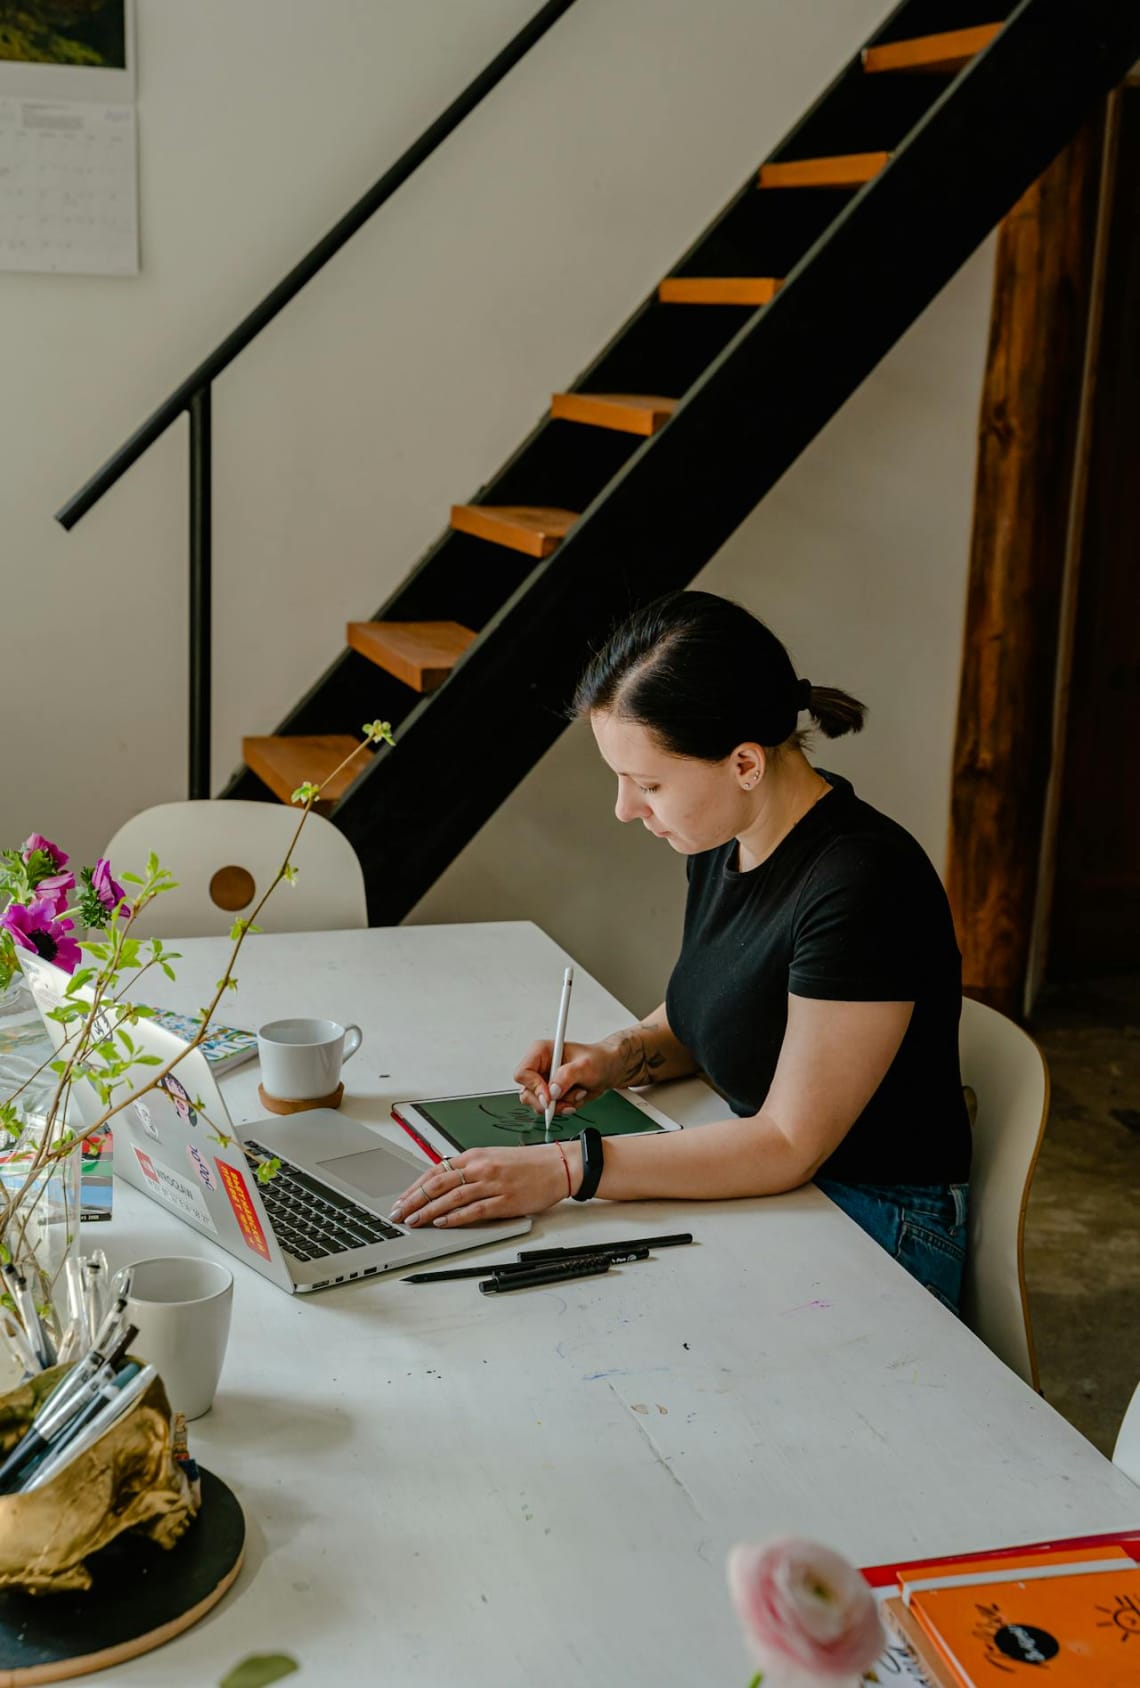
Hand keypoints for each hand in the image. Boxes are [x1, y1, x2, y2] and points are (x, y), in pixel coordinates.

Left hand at [388, 1143, 576, 1227]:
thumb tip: (442, 1185)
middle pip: (437, 1184)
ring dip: (429, 1211)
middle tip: (399, 1213)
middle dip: (414, 1200)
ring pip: (451, 1198)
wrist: (557, 1165)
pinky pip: (474, 1210)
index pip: (435, 1171)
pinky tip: (442, 1223)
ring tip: (414, 1221)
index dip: (414, 1187)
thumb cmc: (526, 1163)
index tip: (401, 1199)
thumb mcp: (492, 1158)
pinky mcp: (505, 1201)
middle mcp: (480, 1168)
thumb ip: (468, 1170)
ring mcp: (492, 1184)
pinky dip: (455, 1217)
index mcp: (475, 1155)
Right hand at [514, 1038, 618, 1116]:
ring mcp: (544, 1082)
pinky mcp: (551, 1095)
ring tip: (578, 1094)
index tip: (550, 1097)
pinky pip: (550, 1110)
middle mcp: (539, 1068)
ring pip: (538, 1105)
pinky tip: (577, 1097)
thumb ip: (567, 1076)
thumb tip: (552, 1091)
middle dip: (549, 1102)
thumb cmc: (598, 1059)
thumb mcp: (585, 1065)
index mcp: (541, 1052)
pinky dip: (565, 1107)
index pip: (523, 1073)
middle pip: (527, 1094)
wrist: (609, 1069)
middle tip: (566, 1101)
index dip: (534, 1087)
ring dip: (560, 1105)